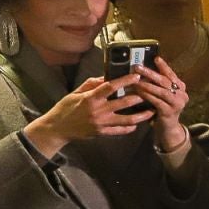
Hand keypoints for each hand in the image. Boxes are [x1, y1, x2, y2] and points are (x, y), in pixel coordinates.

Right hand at [23, 74, 150, 156]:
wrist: (57, 128)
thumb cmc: (66, 108)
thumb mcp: (77, 92)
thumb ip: (93, 84)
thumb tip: (107, 76)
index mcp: (91, 97)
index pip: (111, 86)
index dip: (125, 80)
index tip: (137, 76)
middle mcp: (98, 110)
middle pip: (124, 102)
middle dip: (140, 97)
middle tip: (150, 92)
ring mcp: (101, 123)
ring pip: (127, 119)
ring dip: (142, 115)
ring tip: (151, 111)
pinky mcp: (102, 133)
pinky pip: (121, 131)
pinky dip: (131, 127)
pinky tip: (137, 123)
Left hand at [128, 56, 189, 151]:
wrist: (168, 128)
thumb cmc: (162, 108)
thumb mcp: (162, 95)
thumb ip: (158, 85)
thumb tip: (143, 70)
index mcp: (181, 88)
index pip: (171, 74)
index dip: (164, 66)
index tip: (155, 58)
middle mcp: (182, 95)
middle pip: (165, 81)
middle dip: (151, 73)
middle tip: (138, 67)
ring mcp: (177, 104)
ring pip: (162, 91)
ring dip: (147, 85)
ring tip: (136, 80)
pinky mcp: (170, 112)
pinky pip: (157, 101)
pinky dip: (147, 95)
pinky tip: (138, 92)